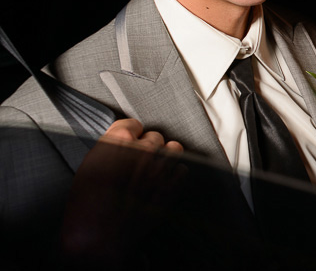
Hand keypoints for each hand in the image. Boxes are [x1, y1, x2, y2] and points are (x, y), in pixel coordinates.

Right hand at [60, 119, 185, 265]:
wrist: (98, 238)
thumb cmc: (86, 207)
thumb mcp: (88, 167)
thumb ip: (108, 149)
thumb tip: (119, 144)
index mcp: (118, 140)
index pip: (133, 123)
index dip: (130, 135)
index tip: (129, 142)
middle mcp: (143, 148)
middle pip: (153, 137)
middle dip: (146, 148)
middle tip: (137, 164)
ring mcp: (161, 166)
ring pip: (173, 148)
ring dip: (165, 158)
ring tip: (153, 171)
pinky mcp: (172, 185)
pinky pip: (181, 170)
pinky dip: (173, 177)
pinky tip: (161, 185)